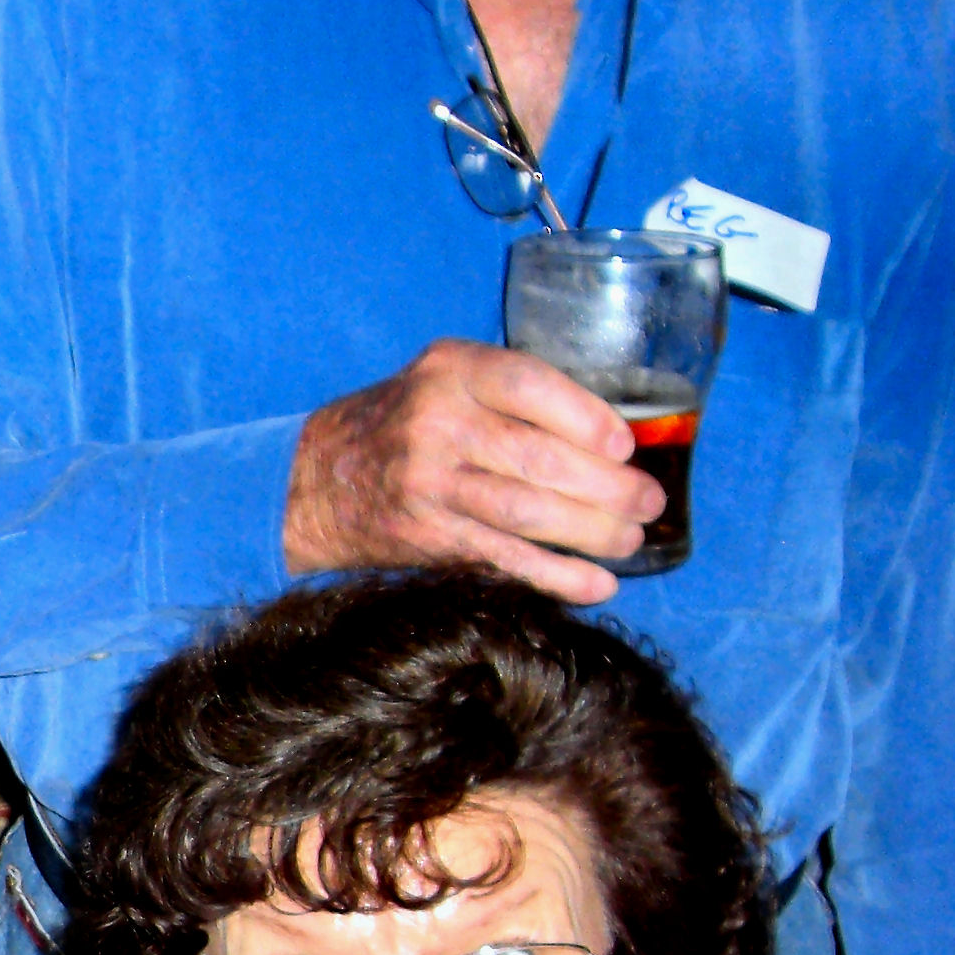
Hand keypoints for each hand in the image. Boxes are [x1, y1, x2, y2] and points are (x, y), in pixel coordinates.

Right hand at [282, 338, 662, 603]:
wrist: (308, 484)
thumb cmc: (397, 429)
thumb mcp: (442, 384)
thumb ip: (510, 396)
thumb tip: (611, 440)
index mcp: (448, 371)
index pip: (532, 385)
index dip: (588, 418)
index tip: (625, 446)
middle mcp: (434, 422)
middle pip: (540, 458)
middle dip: (608, 487)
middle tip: (647, 503)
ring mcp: (426, 483)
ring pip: (529, 511)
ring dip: (592, 532)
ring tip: (630, 540)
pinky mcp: (424, 536)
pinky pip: (504, 558)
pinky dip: (556, 575)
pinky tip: (596, 584)